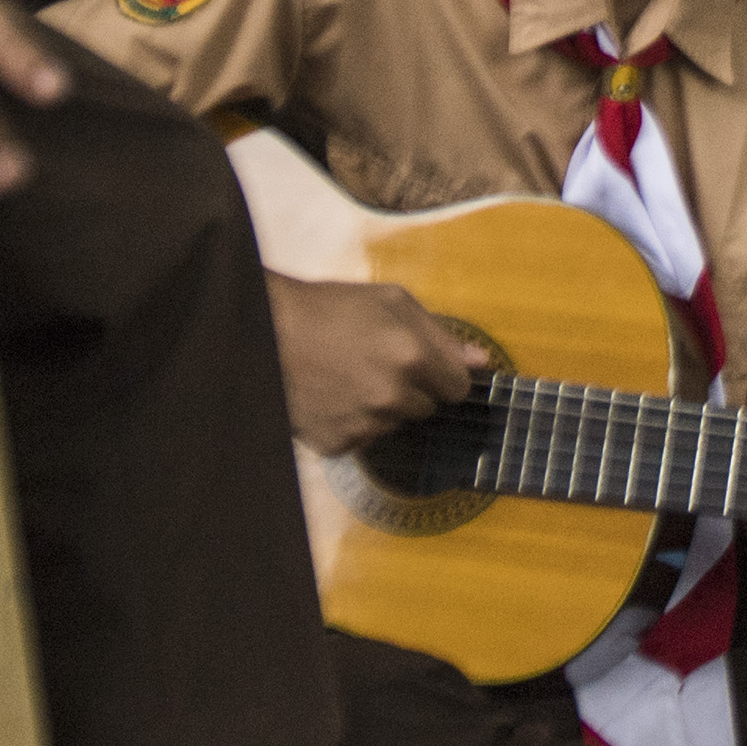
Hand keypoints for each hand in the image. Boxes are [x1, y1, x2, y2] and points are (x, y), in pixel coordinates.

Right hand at [266, 273, 481, 454]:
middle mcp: (394, 397)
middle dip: (411, 389)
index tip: (424, 365)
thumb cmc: (328, 309)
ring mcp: (366, 425)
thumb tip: (481, 361)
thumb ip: (441, 332)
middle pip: (428, 408)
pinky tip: (333, 396)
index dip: (443, 374)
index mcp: (413, 357)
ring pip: (394, 424)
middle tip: (377, 363)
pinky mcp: (339, 444)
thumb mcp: (391, 301)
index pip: (459, 388)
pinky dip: (353, 422)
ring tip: (349, 376)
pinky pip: (362, 438)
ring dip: (382, 407)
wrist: (265, 333)